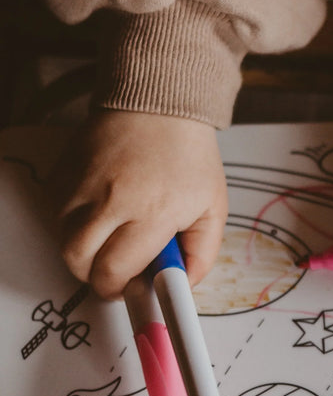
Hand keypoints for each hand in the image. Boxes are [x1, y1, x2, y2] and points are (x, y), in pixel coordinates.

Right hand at [54, 110, 227, 298]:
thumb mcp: (213, 209)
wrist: (161, 104)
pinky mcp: (63, 171)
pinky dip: (72, 225)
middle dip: (95, 277)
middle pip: (78, 261)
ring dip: (83, 252)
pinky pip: (55, 213)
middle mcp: (111, 200)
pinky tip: (99, 216)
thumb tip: (182, 284)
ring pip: (62, 239)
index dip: (119, 289)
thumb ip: (202, 254)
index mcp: (151, 212)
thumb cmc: (189, 157)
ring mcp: (81, 184)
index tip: (130, 290)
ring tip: (111, 241)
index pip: (115, 271)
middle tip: (116, 273)